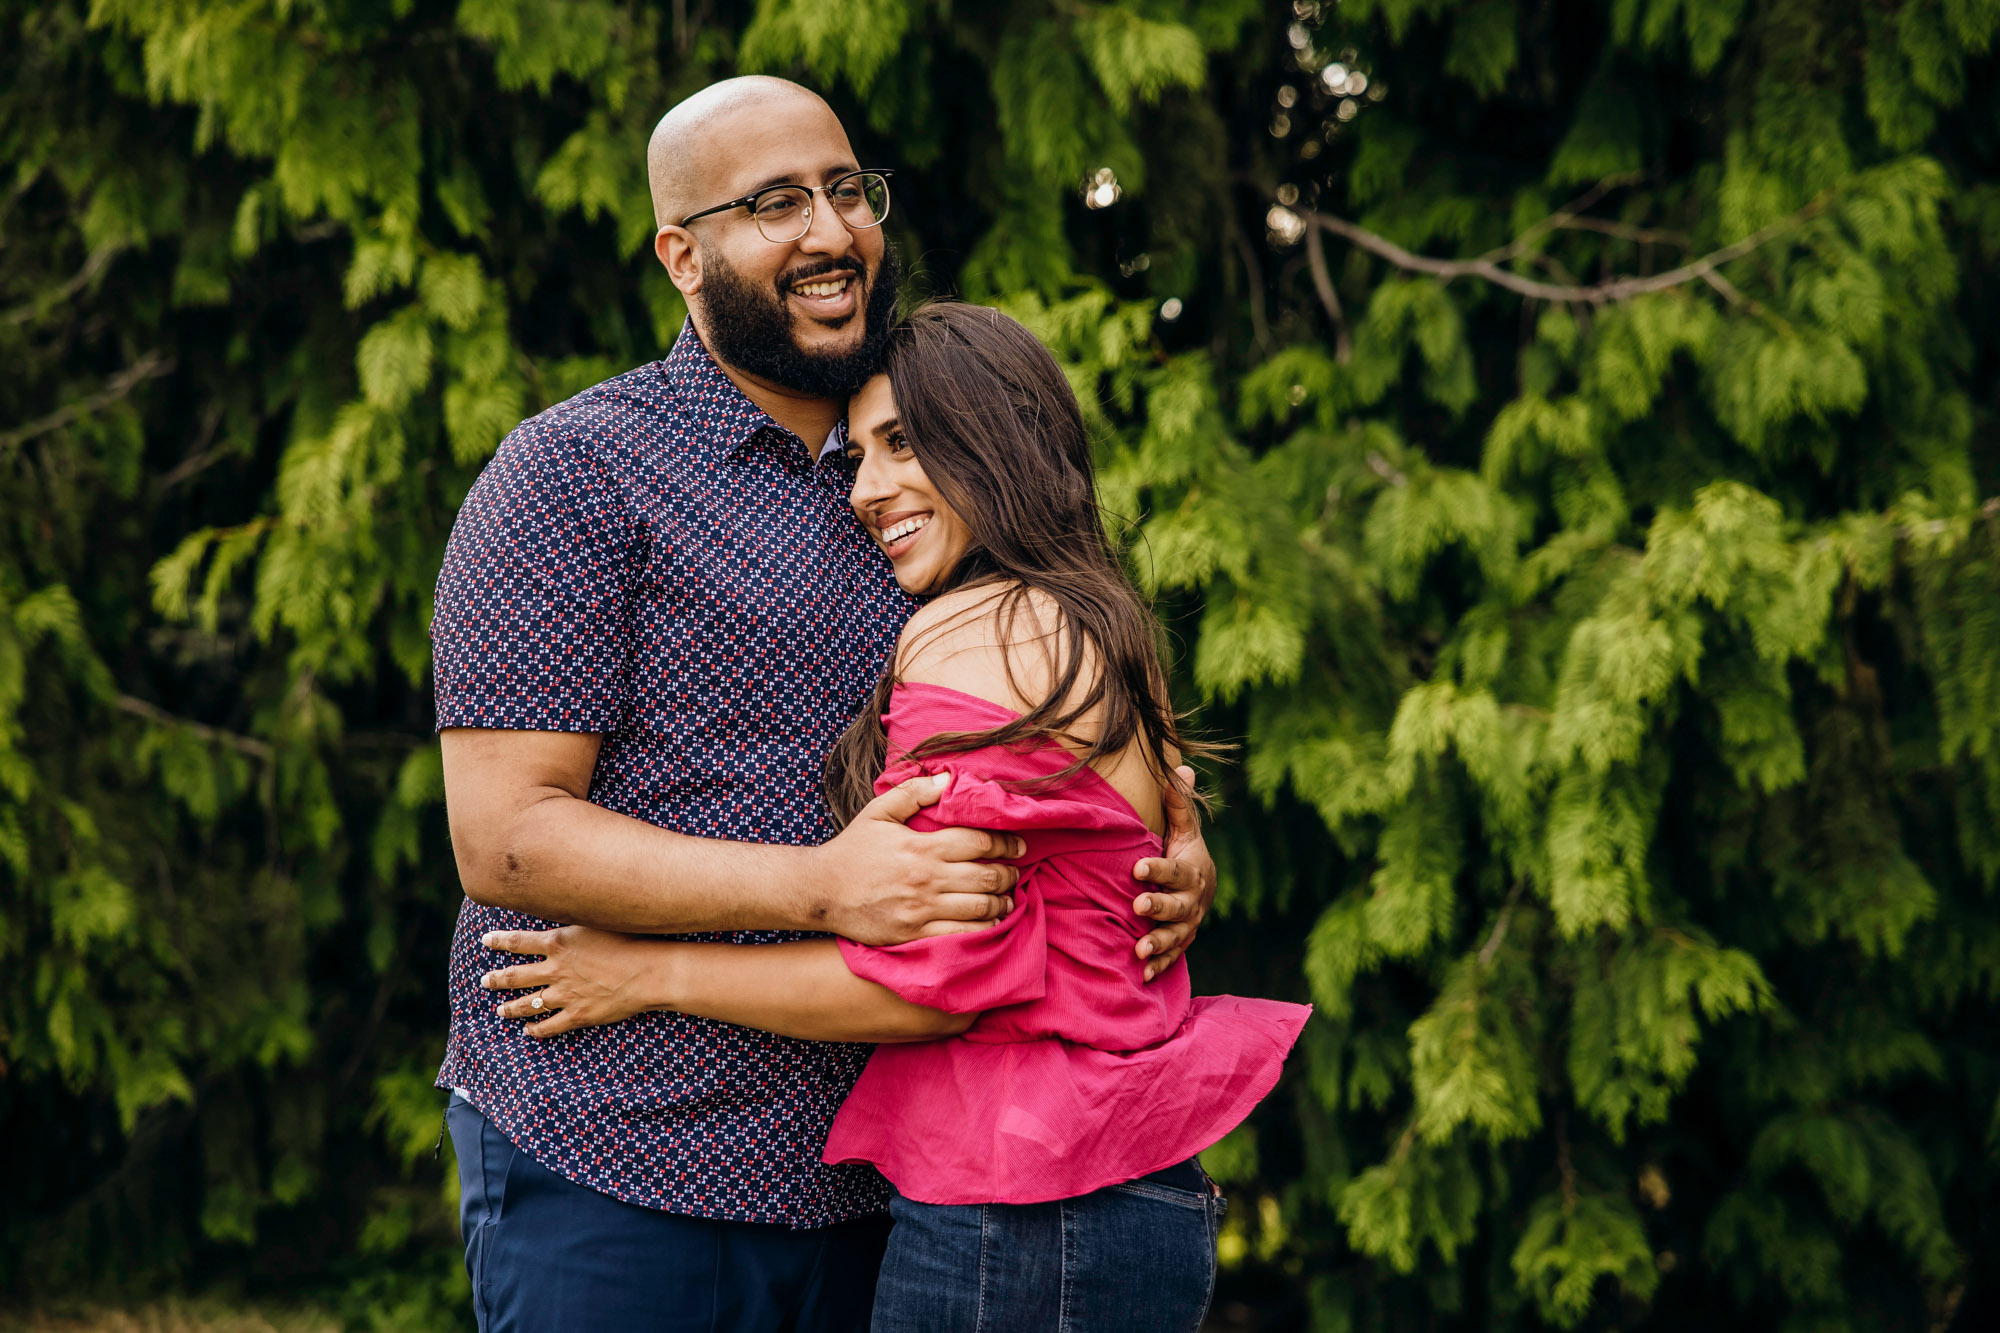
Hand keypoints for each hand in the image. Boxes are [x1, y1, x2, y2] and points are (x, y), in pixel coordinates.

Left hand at [480, 926, 671, 1038]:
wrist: (648, 972)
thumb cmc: (629, 941)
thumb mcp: (596, 922)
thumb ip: (573, 922)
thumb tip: (561, 910)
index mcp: (558, 944)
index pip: (519, 942)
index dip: (499, 941)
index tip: (485, 941)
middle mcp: (556, 969)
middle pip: (516, 976)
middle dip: (497, 979)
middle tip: (484, 981)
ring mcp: (565, 994)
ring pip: (528, 1003)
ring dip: (510, 1007)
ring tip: (500, 1010)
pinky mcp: (577, 1014)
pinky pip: (550, 1026)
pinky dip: (536, 1030)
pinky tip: (529, 1031)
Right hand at [812, 771, 1024, 945]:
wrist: (821, 891)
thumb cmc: (852, 849)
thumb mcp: (879, 812)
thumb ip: (914, 794)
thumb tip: (948, 779)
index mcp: (922, 846)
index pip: (979, 842)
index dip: (1006, 843)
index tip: (1018, 845)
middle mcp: (926, 878)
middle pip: (986, 876)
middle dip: (1009, 873)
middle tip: (1015, 871)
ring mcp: (922, 909)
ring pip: (980, 907)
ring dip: (1001, 902)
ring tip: (1007, 897)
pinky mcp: (915, 933)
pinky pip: (961, 934)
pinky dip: (984, 929)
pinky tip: (991, 922)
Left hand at [1131, 765, 1215, 981]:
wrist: (1203, 889)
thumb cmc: (1184, 855)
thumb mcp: (1184, 830)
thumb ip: (1178, 805)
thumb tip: (1180, 767)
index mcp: (1191, 872)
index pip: (1174, 871)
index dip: (1157, 869)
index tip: (1137, 867)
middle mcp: (1192, 902)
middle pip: (1177, 907)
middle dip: (1158, 907)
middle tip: (1138, 906)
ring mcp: (1187, 926)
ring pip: (1175, 937)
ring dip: (1158, 944)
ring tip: (1138, 951)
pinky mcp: (1180, 943)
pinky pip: (1172, 958)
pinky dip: (1159, 967)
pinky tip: (1142, 975)